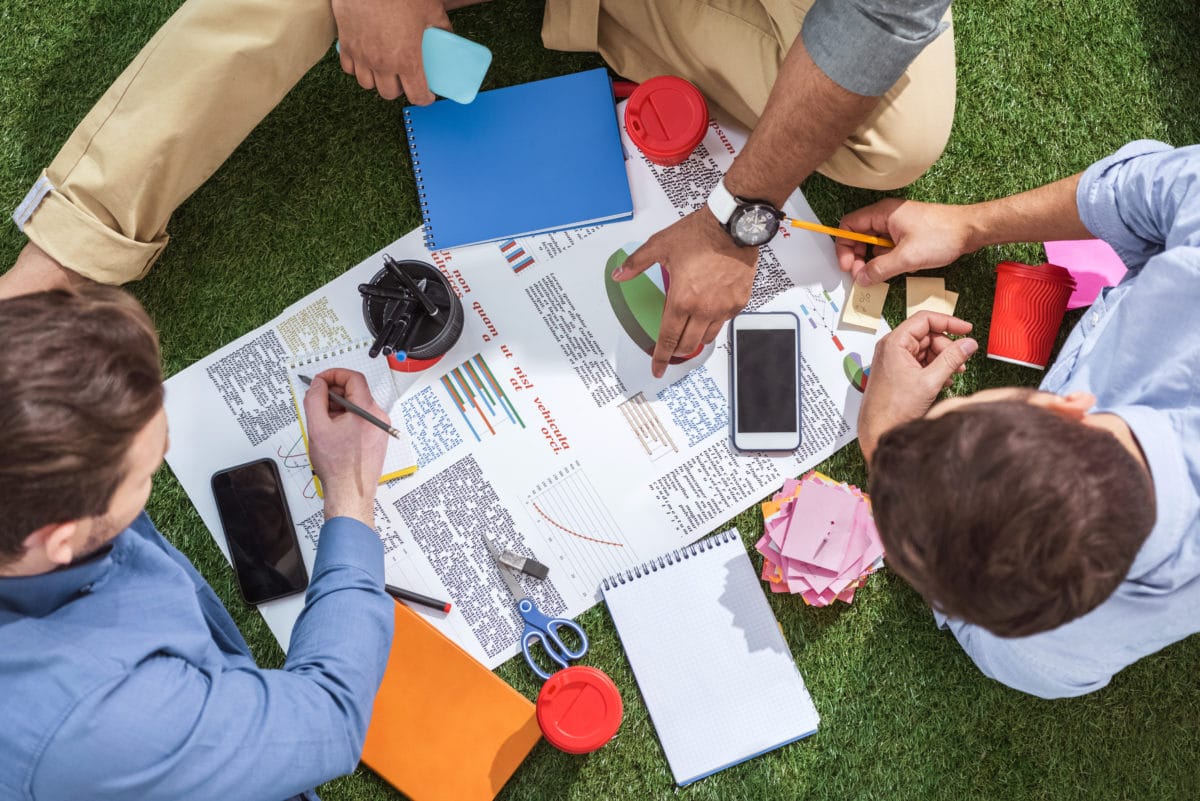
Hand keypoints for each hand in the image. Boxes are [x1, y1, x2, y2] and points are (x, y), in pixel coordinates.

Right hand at [303, 369, 389, 525]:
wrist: (350, 493)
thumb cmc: (338, 467)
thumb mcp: (318, 427)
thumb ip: (315, 399)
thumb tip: (317, 385)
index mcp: (367, 411)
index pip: (354, 378)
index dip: (334, 374)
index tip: (320, 380)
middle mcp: (378, 417)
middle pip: (355, 391)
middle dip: (333, 392)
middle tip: (316, 400)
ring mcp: (379, 428)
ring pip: (356, 406)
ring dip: (338, 407)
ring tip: (322, 421)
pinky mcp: (377, 438)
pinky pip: (360, 419)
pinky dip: (345, 419)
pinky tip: (332, 432)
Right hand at [331, 0, 450, 102]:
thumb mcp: (430, 9)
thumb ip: (440, 27)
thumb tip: (446, 35)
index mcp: (407, 60)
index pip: (416, 96)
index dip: (424, 98)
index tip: (427, 94)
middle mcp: (382, 63)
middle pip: (389, 94)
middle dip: (400, 89)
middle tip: (406, 78)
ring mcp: (361, 55)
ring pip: (367, 84)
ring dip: (377, 80)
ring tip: (385, 69)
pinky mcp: (345, 43)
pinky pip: (349, 68)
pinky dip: (357, 67)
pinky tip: (365, 58)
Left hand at [615, 209, 756, 377]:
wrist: (733, 225)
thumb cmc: (699, 233)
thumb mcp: (660, 245)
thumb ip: (637, 263)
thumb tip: (619, 274)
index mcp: (682, 299)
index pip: (668, 339)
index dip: (661, 357)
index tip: (657, 368)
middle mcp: (704, 309)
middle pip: (689, 345)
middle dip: (677, 351)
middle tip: (672, 348)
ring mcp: (724, 307)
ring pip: (708, 337)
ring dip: (696, 338)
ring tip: (689, 328)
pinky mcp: (739, 302)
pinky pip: (724, 322)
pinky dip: (713, 322)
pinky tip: (708, 311)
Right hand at [835, 199, 974, 285]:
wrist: (972, 230)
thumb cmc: (943, 235)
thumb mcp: (906, 257)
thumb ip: (879, 269)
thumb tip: (861, 278)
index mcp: (882, 213)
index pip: (849, 226)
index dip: (843, 247)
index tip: (848, 266)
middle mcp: (887, 216)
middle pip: (859, 236)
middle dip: (857, 257)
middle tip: (863, 275)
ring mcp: (898, 224)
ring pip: (874, 244)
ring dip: (874, 260)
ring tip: (883, 273)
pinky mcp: (907, 233)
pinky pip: (888, 247)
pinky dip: (888, 259)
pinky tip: (899, 267)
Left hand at [858, 311, 977, 462]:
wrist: (878, 429)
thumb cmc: (893, 408)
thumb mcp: (930, 381)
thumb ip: (952, 359)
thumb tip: (969, 344)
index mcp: (895, 343)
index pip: (925, 319)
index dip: (949, 322)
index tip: (967, 329)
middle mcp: (892, 347)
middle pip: (928, 335)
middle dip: (947, 347)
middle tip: (960, 362)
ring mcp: (894, 359)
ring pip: (926, 349)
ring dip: (942, 359)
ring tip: (953, 373)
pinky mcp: (898, 371)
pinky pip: (920, 362)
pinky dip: (934, 368)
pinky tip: (943, 380)